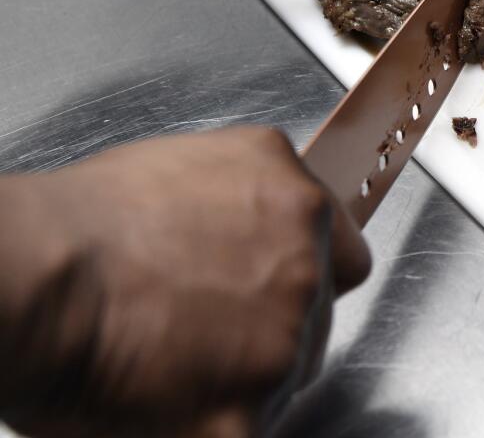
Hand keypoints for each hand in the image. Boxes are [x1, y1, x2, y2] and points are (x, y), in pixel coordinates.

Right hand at [0, 127, 370, 437]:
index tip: (276, 290)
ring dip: (242, 379)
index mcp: (296, 205)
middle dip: (269, 330)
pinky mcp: (246, 414)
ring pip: (283, 380)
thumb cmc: (86, 224)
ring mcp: (282, 344)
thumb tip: (256, 232)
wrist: (43, 276)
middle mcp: (304, 271)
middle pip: (314, 323)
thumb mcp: (195, 167)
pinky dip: (209, 424)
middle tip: (200, 329)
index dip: (310, 279)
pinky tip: (162, 403)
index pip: (346, 260)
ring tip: (167, 362)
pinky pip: (245, 429)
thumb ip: (253, 202)